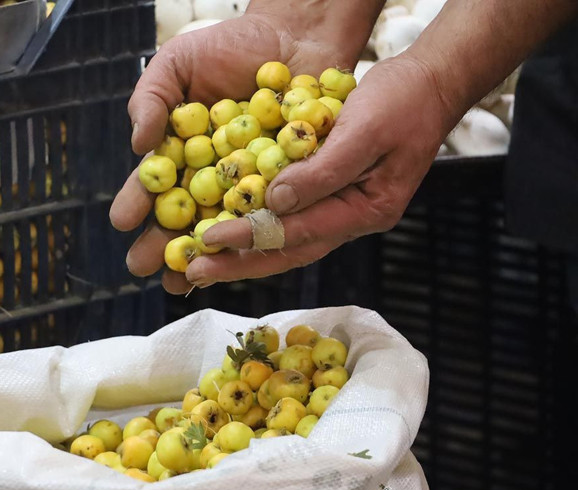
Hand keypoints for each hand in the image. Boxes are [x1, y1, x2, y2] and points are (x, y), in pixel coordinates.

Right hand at [109, 4, 378, 293]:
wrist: (294, 36)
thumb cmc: (229, 47)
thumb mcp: (178, 62)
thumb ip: (150, 97)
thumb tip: (138, 144)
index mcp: (178, 154)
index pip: (152, 184)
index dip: (136, 202)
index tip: (122, 219)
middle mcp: (208, 177)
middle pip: (180, 217)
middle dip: (160, 244)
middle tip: (143, 266)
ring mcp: (247, 185)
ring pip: (220, 227)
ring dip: (202, 255)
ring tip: (183, 278)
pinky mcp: (285, 187)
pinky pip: (268, 215)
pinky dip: (254, 237)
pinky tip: (241, 257)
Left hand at [187, 56, 458, 288]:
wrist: (428, 84)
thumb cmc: (403, 101)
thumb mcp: (365, 129)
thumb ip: (323, 170)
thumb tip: (274, 203)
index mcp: (366, 210)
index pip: (298, 232)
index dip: (250, 237)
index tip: (208, 240)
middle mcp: (351, 219)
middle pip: (288, 250)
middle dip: (239, 263)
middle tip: (193, 271)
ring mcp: (341, 209)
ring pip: (285, 240)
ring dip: (243, 252)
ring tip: (202, 262)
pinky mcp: (330, 193)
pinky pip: (288, 217)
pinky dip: (256, 225)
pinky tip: (226, 228)